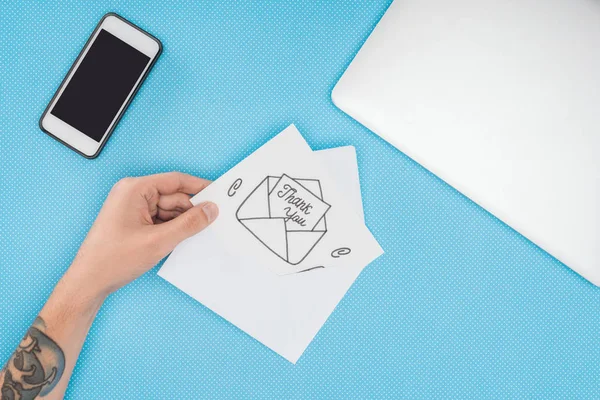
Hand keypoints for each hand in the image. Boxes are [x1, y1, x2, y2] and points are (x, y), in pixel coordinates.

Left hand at [65, 172, 218, 300]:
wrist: (88, 282)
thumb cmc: (113, 259)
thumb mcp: (159, 241)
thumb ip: (189, 224)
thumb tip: (210, 210)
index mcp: (134, 189)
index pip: (175, 180)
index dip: (199, 187)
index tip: (218, 194)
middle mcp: (132, 194)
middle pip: (174, 197)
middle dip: (190, 211)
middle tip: (211, 223)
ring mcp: (132, 208)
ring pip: (169, 211)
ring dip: (181, 223)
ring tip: (192, 238)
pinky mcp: (133, 222)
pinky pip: (161, 220)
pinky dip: (172, 230)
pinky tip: (179, 241)